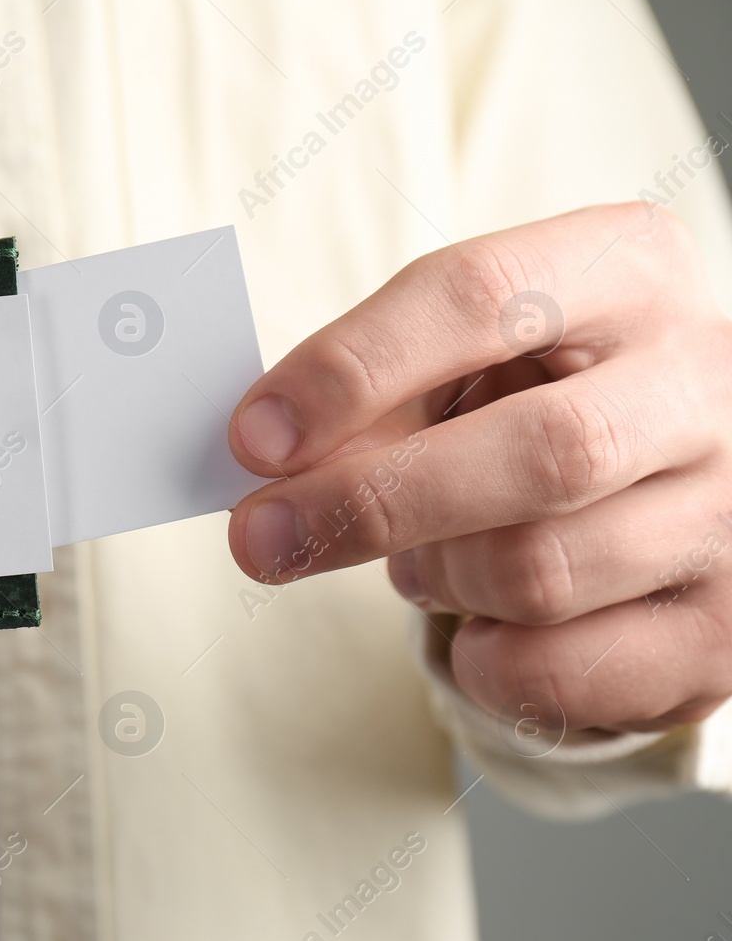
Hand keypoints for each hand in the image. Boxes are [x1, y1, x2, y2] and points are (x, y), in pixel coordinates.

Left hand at [227, 203, 731, 735]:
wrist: (668, 481)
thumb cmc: (530, 402)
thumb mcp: (462, 364)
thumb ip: (370, 398)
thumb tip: (264, 457)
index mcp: (630, 270)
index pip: (480, 296)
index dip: (351, 371)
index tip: (254, 438)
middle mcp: (709, 379)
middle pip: (541, 452)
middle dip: (373, 503)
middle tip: (262, 537)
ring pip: (542, 570)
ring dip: (436, 577)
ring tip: (422, 560)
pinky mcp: (724, 631)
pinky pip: (561, 670)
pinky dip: (483, 660)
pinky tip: (483, 623)